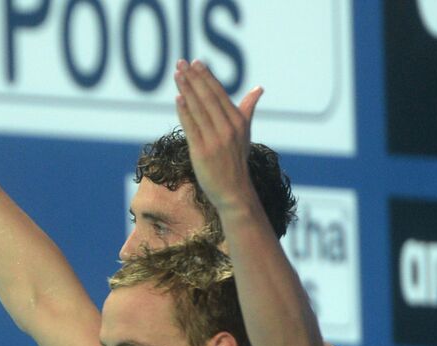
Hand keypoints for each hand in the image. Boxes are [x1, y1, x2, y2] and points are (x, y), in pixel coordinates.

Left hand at [173, 60, 262, 215]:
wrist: (234, 191)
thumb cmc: (237, 161)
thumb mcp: (245, 133)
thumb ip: (248, 109)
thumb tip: (259, 88)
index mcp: (238, 121)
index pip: (219, 94)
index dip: (206, 77)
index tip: (196, 63)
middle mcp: (228, 128)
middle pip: (208, 97)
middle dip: (194, 78)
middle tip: (182, 62)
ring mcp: (215, 139)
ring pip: (198, 109)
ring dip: (186, 89)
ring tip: (177, 74)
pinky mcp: (202, 151)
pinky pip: (191, 127)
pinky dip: (184, 111)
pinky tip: (177, 98)